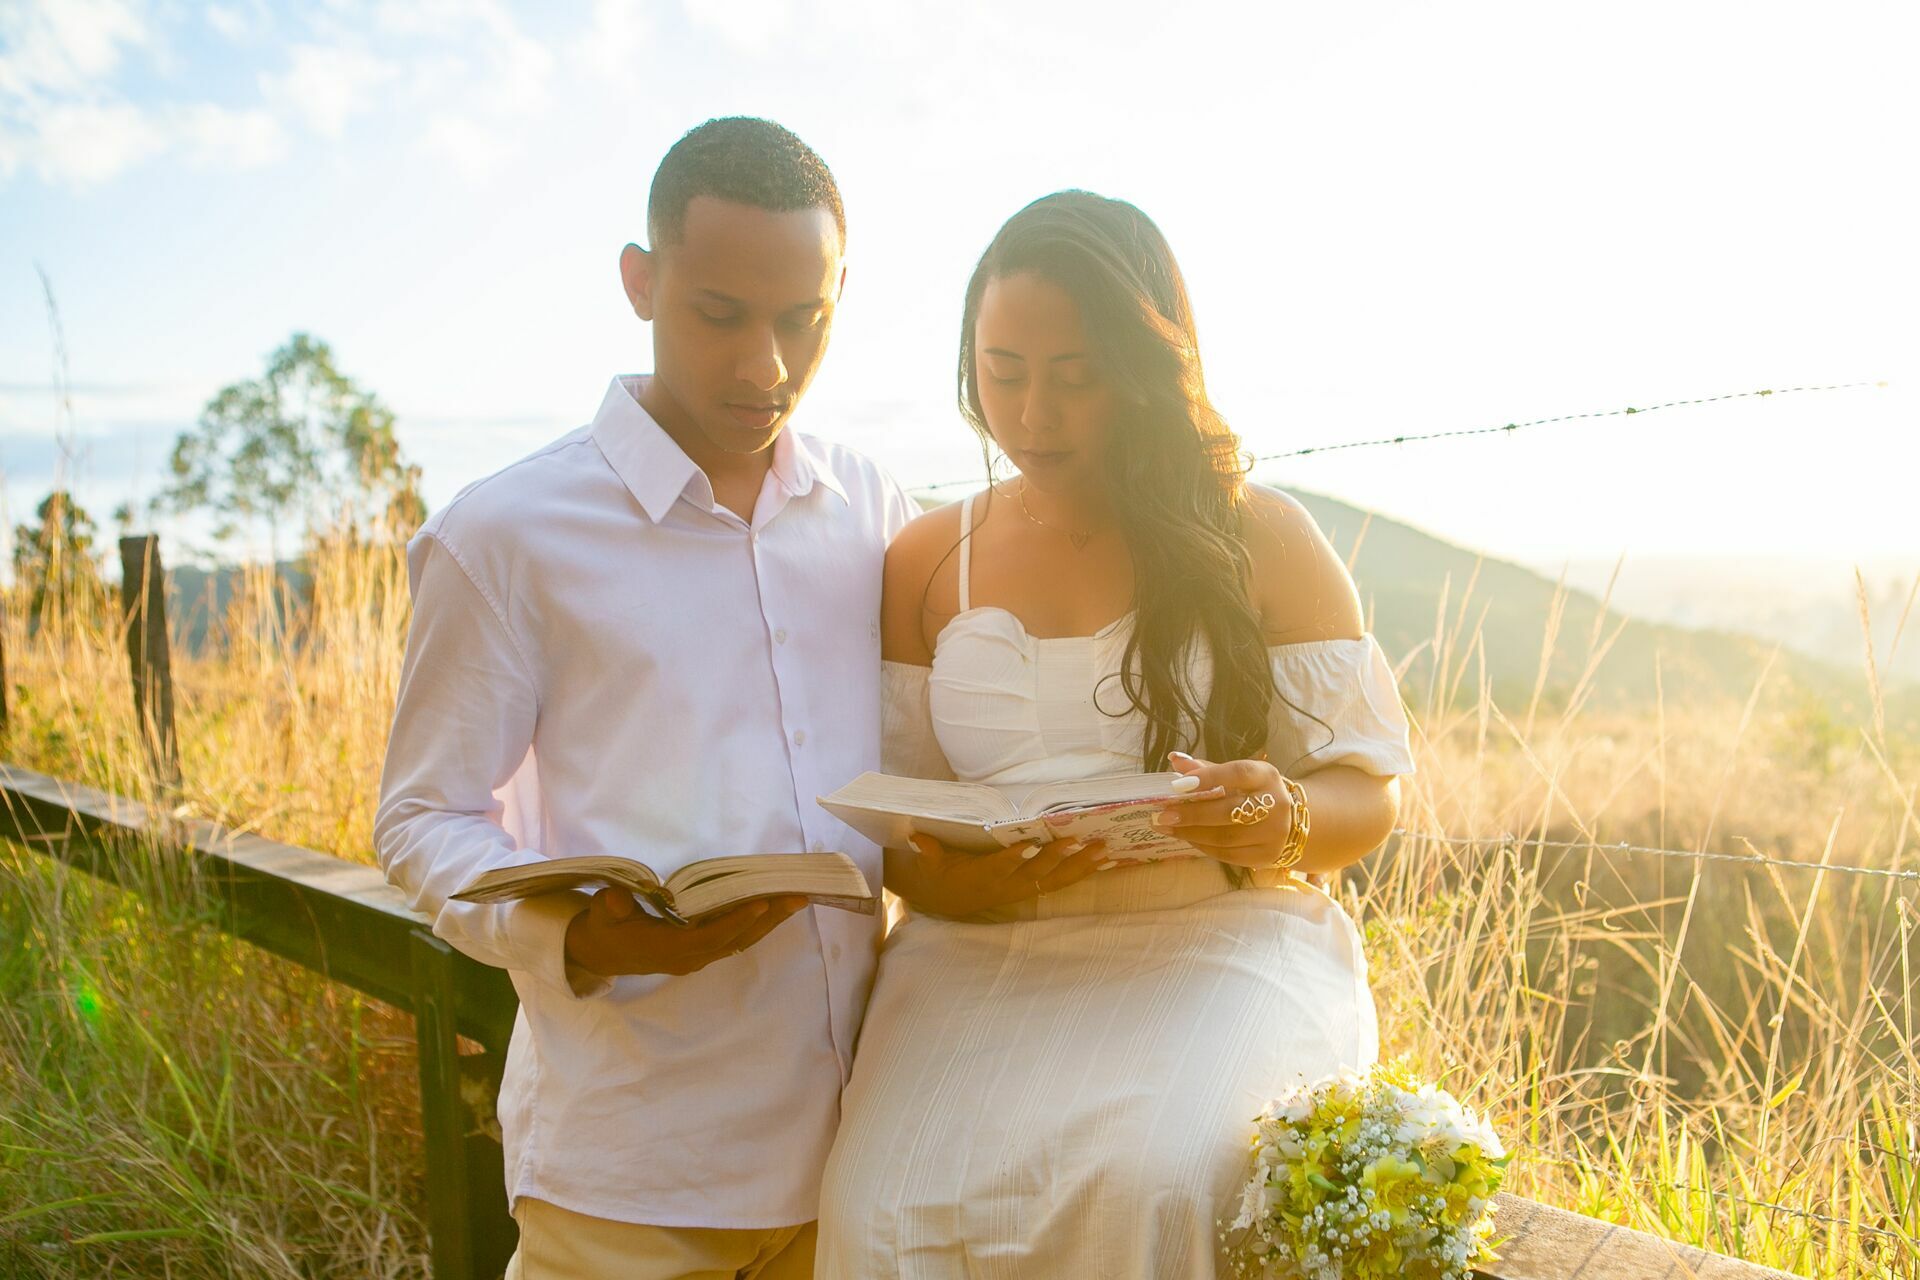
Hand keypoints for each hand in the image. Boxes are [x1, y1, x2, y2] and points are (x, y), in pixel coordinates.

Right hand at [563, 888, 809, 977]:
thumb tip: (618, 901)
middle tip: (798, 897)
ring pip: (740, 942)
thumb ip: (610, 907)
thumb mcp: (600, 916)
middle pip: (735, 940)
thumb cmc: (603, 929)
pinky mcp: (700, 953)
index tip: (761, 904)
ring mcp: (696, 958)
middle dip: (768, 919)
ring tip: (796, 901)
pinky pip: (734, 940)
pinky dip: (756, 925)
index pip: (709, 937)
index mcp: (667, 948)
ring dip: (769, 923)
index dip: (735, 922)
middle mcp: (688, 957)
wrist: (599, 954)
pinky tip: (774, 910)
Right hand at [888, 833, 1108, 917]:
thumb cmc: (943, 875)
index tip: (1029, 845)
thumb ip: (928, 852)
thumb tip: (916, 837)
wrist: (950, 901)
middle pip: (1036, 874)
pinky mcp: (1034, 889)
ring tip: (1104, 850)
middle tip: (1079, 840)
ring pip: (1056, 880)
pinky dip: (1084, 871)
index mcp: (982, 878)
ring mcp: (1024, 890)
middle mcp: (1007, 887)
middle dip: (1058, 858)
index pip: (999, 868)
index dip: (1013, 859)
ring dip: (1081, 866)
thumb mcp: (931, 865)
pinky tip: (1106, 860)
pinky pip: (1062, 882)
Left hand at [1154, 751, 1295, 869]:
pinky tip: (1189, 839)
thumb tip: (1175, 760)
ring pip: (1225, 837)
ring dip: (1192, 833)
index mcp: (1266, 776)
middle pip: (1228, 811)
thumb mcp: (1237, 776)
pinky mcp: (1266, 855)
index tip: (1177, 785)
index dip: (1208, 777)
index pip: (1237, 773)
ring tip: (1168, 828)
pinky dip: (1204, 847)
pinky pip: (1228, 854)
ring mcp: (1274, 833)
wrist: (1292, 822)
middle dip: (1192, 814)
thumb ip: (1206, 769)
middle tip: (1163, 816)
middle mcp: (1276, 804)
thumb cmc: (1255, 793)